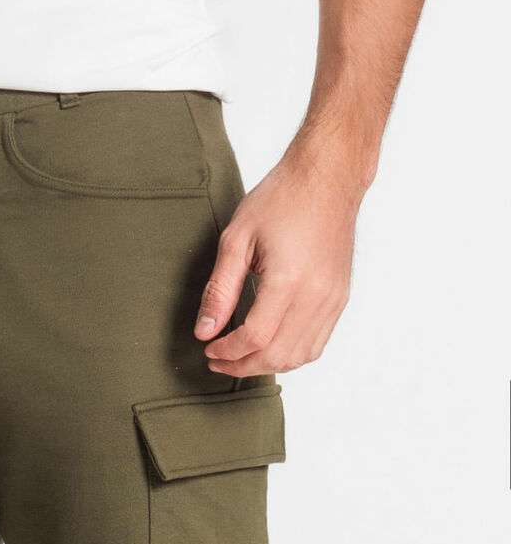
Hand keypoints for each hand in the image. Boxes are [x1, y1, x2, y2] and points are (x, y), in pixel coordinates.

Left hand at [194, 146, 363, 375]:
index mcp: (289, 279)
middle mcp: (317, 295)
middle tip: (217, 361)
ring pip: (299, 356)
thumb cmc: (281, 200)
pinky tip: (268, 347)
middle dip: (243, 366)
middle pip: (278, 355)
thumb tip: (204, 332)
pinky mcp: (340, 298)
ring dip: (266, 365)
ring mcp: (333, 299)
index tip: (209, 349)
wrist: (328, 177)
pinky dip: (289, 355)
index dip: (228, 351)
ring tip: (239, 358)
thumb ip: (219, 291)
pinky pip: (316, 344)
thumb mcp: (236, 240)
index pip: (255, 337)